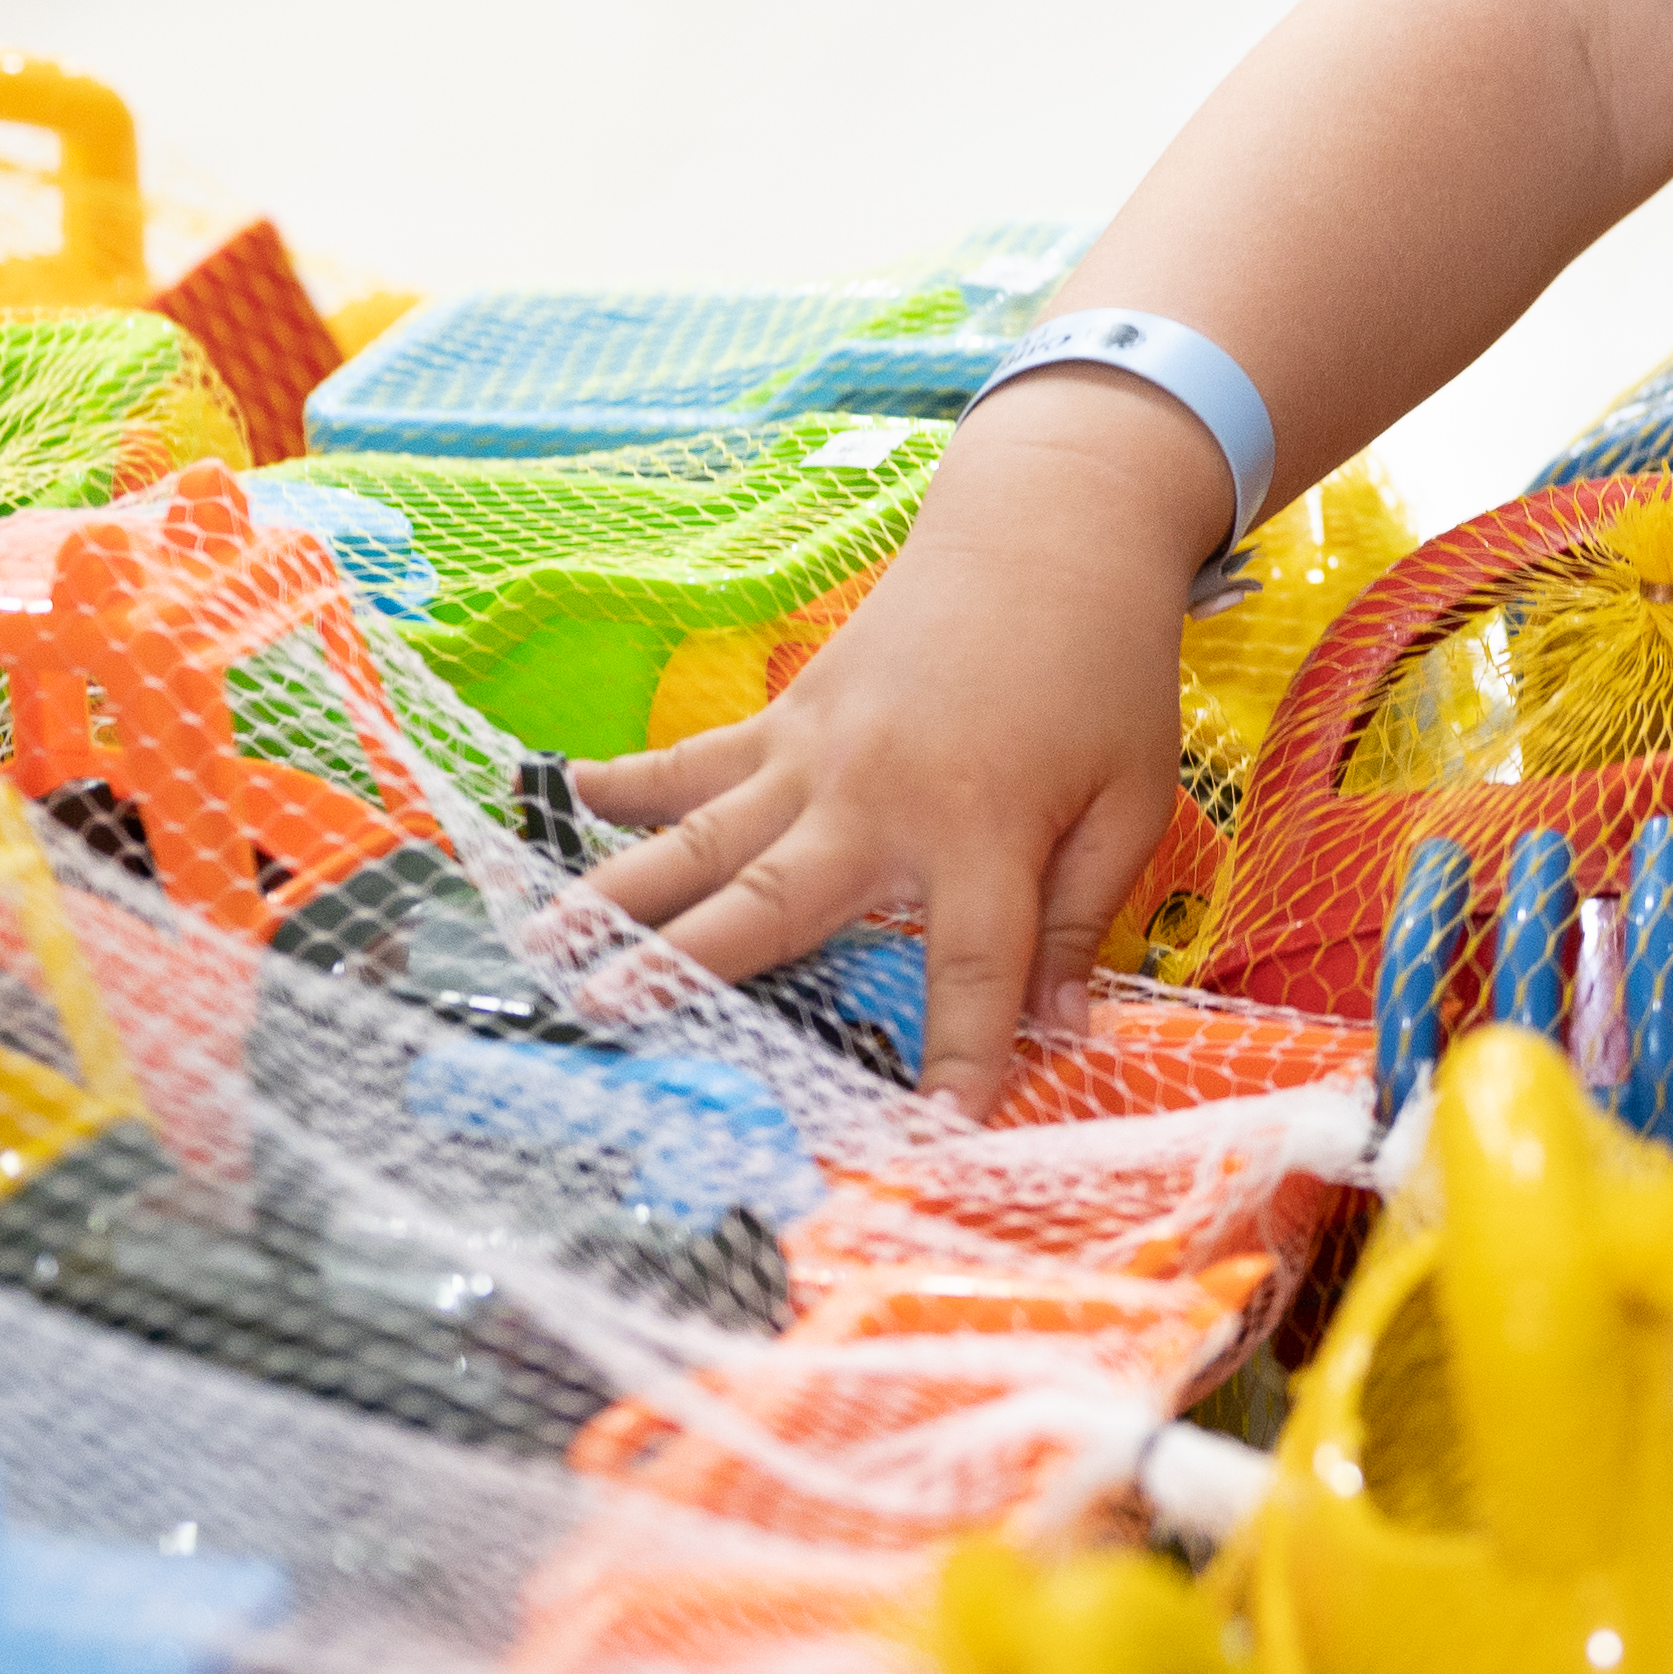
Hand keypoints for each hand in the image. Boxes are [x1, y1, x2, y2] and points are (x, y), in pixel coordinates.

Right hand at [569, 375, 1208, 1105]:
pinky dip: (631, 781)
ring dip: (621, 890)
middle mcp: (879, 800)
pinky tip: (563, 798)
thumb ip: (1086, 919)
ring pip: (705, 835)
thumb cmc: (1102, 674)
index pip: (972, 971)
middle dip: (691, 971)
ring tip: (542, 944)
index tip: (937, 1138)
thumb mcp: (1130, 799)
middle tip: (601, 1019)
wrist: (1052, 535)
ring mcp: (819, 754)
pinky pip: (700, 758)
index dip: (962, 1057)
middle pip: (776, 903)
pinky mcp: (791, 715)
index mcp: (983, 831)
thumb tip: (1067, 1034)